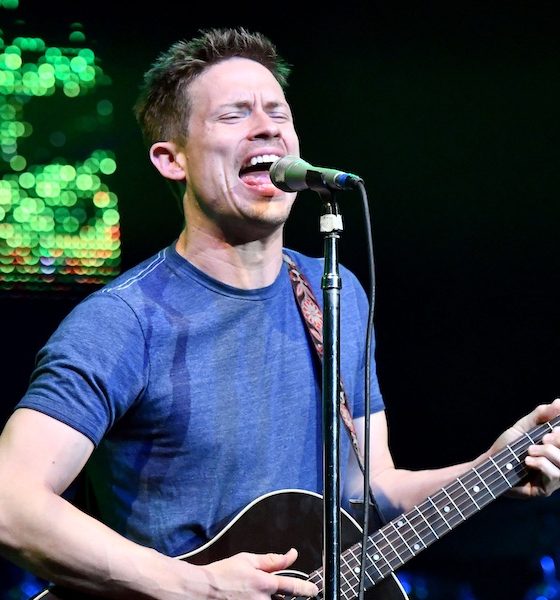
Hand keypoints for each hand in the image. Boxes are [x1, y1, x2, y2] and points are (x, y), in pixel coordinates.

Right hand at [199, 547, 318, 598]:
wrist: (202, 590)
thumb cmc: (223, 573)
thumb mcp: (248, 560)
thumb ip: (272, 560)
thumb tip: (291, 555)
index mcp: (264, 583)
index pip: (293, 588)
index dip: (307, 589)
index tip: (314, 590)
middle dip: (286, 597)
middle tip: (273, 590)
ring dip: (270, 598)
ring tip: (255, 591)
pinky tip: (249, 595)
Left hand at [488, 398, 559, 497]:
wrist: (489, 463)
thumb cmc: (507, 445)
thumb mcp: (524, 426)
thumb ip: (541, 415)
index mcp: (556, 448)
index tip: (552, 429)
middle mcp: (558, 463)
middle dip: (559, 441)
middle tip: (544, 438)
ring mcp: (554, 478)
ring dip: (548, 453)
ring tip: (529, 451)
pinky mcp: (546, 489)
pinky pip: (555, 476)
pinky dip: (541, 465)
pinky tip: (528, 462)